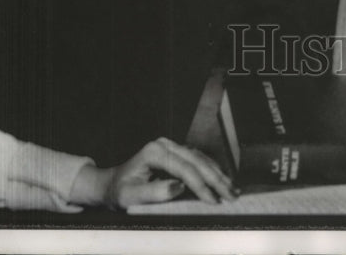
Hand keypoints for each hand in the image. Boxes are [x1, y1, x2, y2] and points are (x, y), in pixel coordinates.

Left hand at [70, 137, 236, 208]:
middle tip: (232, 195)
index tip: (214, 201)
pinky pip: (198, 160)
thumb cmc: (120, 192)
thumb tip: (179, 186)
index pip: (185, 168)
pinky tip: (222, 179)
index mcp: (155, 152)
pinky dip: (212, 170)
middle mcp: (165, 144)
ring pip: (201, 159)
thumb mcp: (131, 197)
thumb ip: (154, 192)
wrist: (111, 184)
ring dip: (218, 174)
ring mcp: (171, 146)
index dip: (201, 185)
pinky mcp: (176, 152)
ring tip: (233, 189)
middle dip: (216, 179)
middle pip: (197, 161)